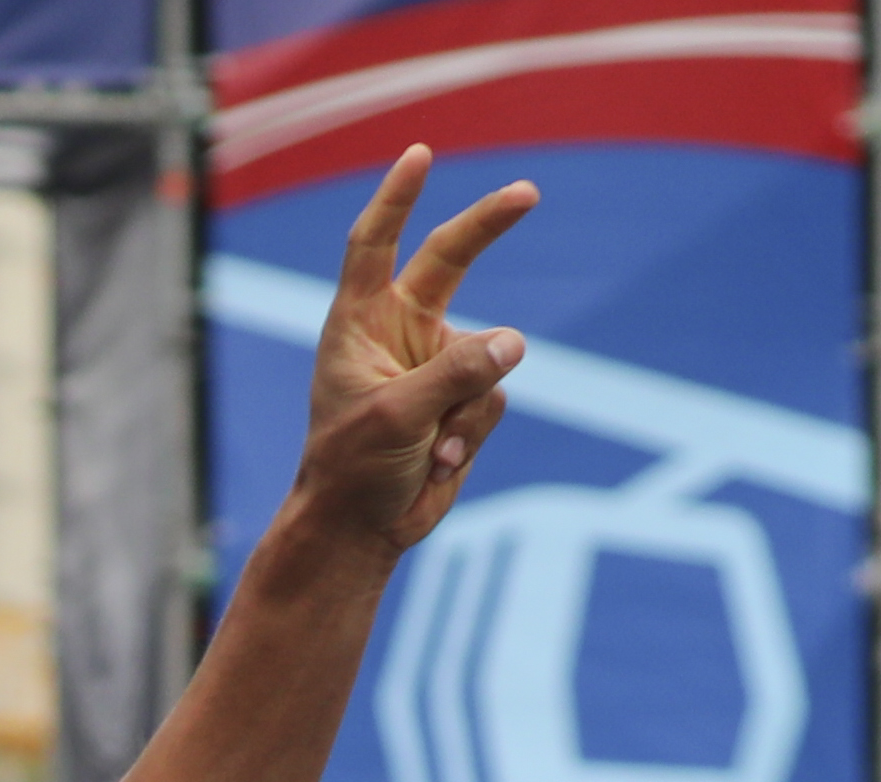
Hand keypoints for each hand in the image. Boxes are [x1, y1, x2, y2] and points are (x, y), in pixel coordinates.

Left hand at [282, 149, 534, 550]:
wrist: (360, 528)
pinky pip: (493, 398)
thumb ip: (454, 374)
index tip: (419, 155)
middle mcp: (399, 331)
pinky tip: (440, 464)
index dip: (396, 198)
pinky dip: (473, 434)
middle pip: (450, 261)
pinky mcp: (462, 401)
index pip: (375, 245)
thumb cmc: (352, 466)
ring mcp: (435, 364)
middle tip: (528, 192)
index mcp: (360, 322)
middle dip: (488, 225)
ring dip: (467, 409)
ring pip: (488, 357)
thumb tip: (514, 340)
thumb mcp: (398, 417)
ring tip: (431, 449)